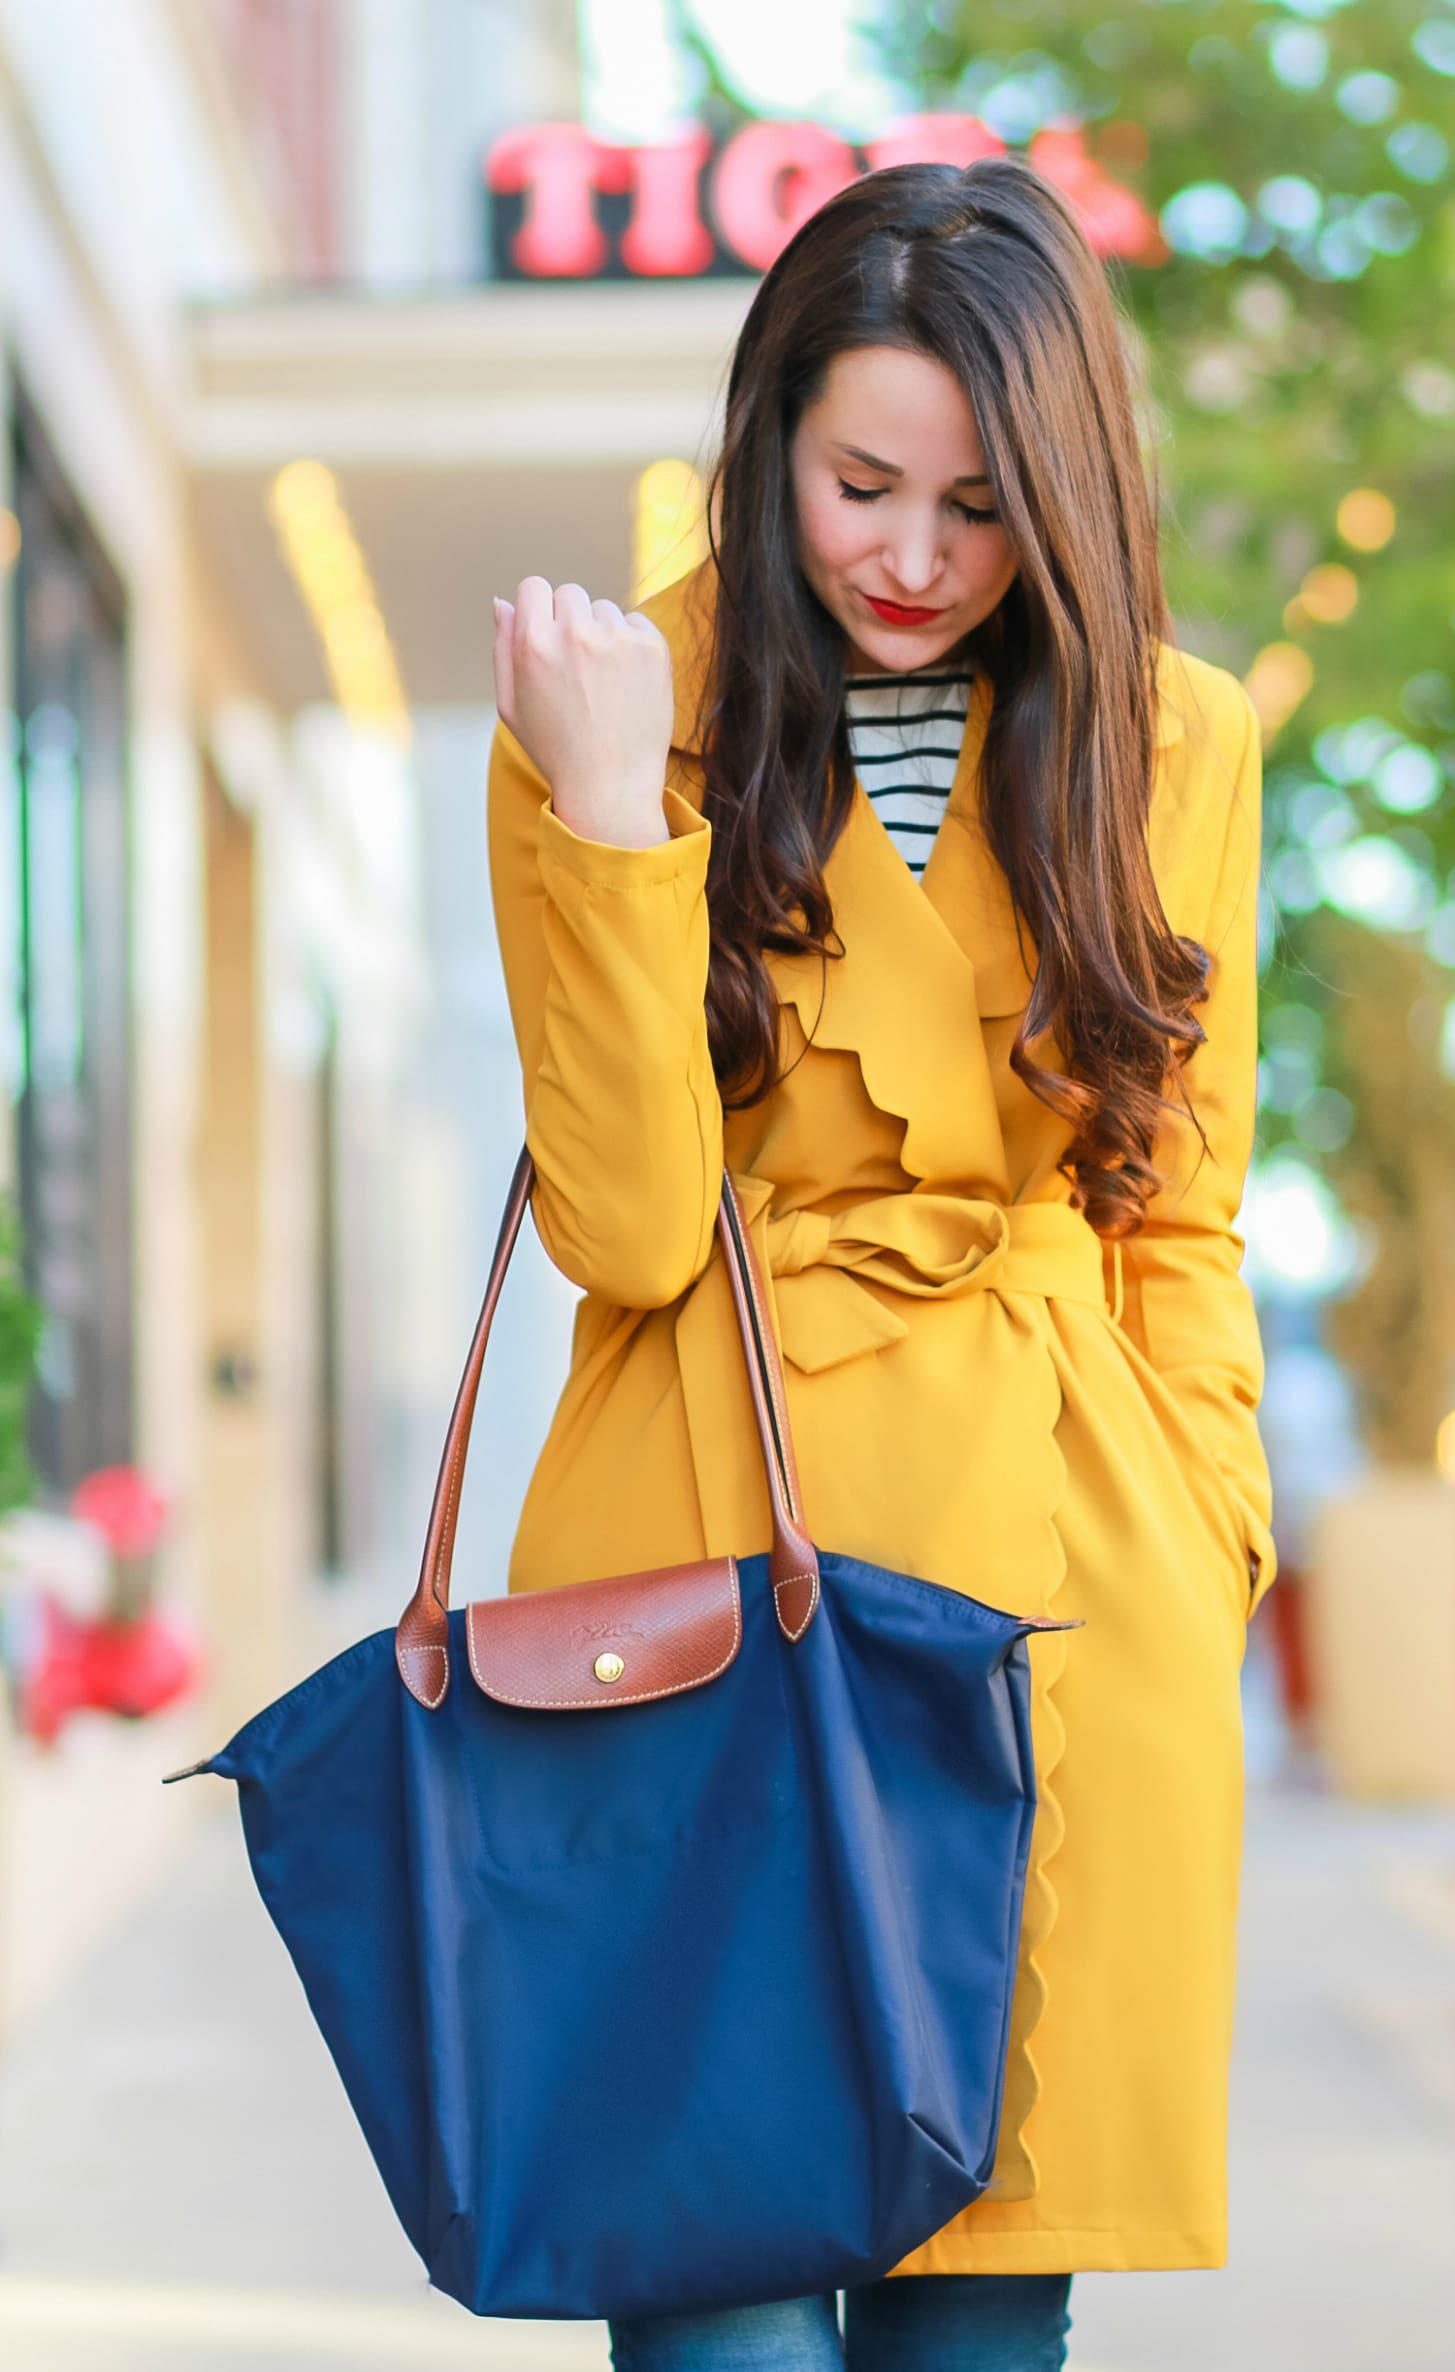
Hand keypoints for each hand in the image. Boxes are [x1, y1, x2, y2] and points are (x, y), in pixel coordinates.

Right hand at [493, 578, 674, 847]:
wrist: (611, 785)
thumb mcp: (511, 706)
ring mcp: (617, 638)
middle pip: (569, 594)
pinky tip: (626, 681)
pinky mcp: (652, 647)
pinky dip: (632, 644)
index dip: (538, 610)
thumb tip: (502, 603)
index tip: (547, 636)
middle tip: (576, 667)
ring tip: (603, 681)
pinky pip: (636, 624)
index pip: (533, 587)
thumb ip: (503, 648)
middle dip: (569, 621)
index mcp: (534, 644)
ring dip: (602, 633)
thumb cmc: (557, 750)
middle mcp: (575, 633)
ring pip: (604, 610)